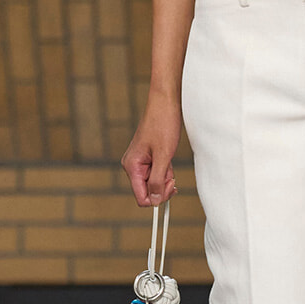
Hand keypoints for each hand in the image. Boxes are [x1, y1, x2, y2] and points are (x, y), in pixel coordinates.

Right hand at [122, 93, 180, 207]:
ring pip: (153, 182)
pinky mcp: (147, 157)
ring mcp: (139, 161)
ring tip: (170, 160)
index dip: (157, 197)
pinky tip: (169, 157)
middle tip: (172, 173)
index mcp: (132, 166)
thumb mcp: (164, 156)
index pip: (141, 197)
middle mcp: (132, 165)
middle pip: (147, 191)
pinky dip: (165, 170)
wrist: (166, 103)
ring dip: (165, 177)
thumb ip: (158, 180)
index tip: (170, 186)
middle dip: (163, 185)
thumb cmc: (163, 124)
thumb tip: (154, 200)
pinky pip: (156, 172)